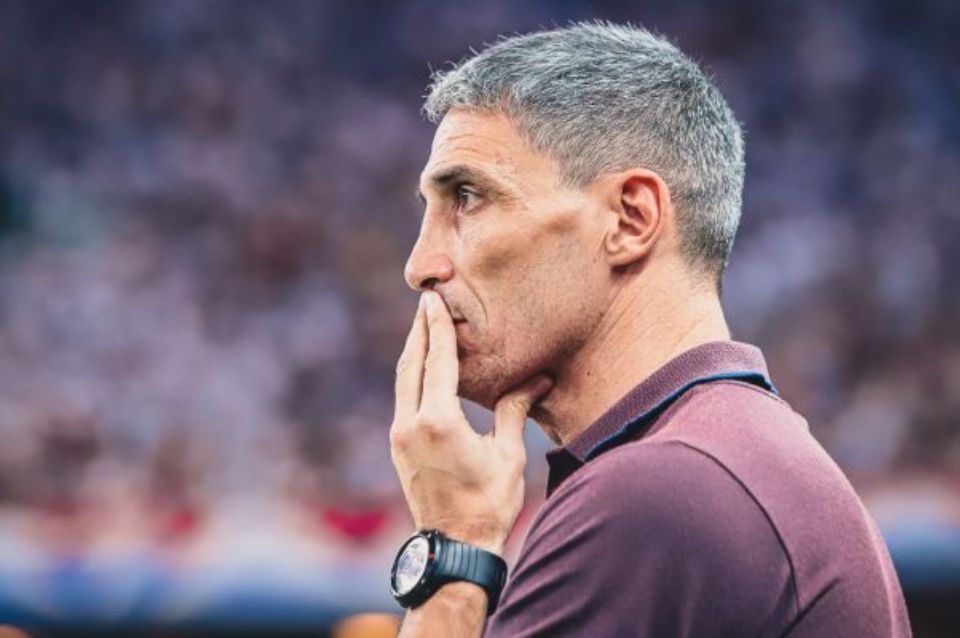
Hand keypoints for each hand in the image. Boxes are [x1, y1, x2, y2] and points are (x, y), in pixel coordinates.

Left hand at [390, 291, 551, 555]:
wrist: (455, 546)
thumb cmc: (488, 503)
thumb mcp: (507, 455)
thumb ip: (515, 411)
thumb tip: (539, 380)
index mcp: (439, 420)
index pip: (438, 361)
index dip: (438, 327)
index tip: (434, 300)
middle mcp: (411, 423)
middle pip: (412, 363)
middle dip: (420, 331)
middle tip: (426, 302)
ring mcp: (400, 436)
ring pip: (403, 380)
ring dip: (413, 351)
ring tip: (423, 327)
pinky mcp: (399, 446)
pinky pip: (403, 398)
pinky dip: (412, 375)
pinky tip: (422, 368)